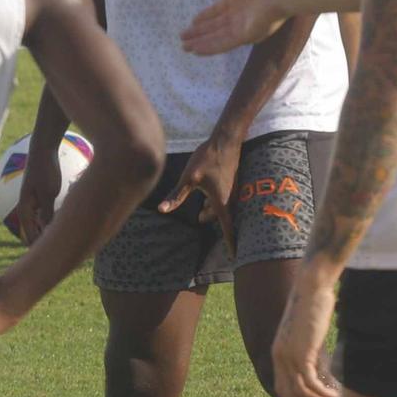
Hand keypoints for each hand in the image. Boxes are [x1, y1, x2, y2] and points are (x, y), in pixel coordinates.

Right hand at [15, 142, 63, 244]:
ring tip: (67, 243)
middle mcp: (27, 211)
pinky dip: (54, 223)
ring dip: (52, 233)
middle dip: (47, 243)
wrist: (43, 152)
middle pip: (35, 234)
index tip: (53, 259)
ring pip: (42, 227)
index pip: (30, 237)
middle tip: (63, 253)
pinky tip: (67, 226)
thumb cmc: (46, 171)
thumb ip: (47, 212)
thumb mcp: (48, 192)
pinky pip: (47, 218)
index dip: (40, 249)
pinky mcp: (42, 201)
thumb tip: (48, 231)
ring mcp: (34, 206)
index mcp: (24, 210)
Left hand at [158, 134, 242, 251]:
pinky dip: (216, 202)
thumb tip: (162, 210)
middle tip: (198, 218)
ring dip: (212, 210)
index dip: (231, 242)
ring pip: (223, 207)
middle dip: (210, 219)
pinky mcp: (232, 181)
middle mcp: (230, 197)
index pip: (228, 227)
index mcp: (221, 201)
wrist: (226, 140)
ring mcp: (233, 189)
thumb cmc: (208, 158)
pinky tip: (206, 194)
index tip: (234, 256)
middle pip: (222, 217)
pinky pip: (226, 198)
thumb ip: (177, 196)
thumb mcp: (188, 178)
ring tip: (200, 210)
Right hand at [183, 0, 285, 55]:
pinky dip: (210, 48)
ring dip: (201, 43)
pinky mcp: (247, 36)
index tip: (192, 22)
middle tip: (183, 39)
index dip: (205, 17)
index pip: (219, 11)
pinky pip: (224, 44)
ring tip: (185, 47)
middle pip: (216, 27)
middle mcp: (241, 15)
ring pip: (218, 37)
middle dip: (199, 33)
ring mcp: (245, 27)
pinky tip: (197, 50)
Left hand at [271, 259, 342, 396]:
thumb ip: (309, 345)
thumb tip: (318, 359)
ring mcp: (288, 357)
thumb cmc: (314, 302)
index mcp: (279, 352)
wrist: (311, 286)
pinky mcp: (301, 354)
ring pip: (301, 392)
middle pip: (290, 395)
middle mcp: (280, 357)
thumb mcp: (308, 329)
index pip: (284, 388)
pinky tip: (334, 395)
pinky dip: (322, 393)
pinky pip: (310, 383)